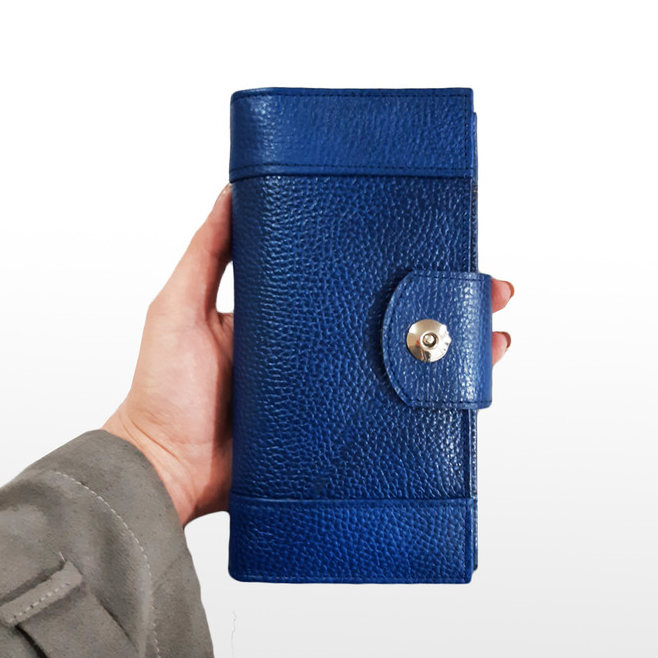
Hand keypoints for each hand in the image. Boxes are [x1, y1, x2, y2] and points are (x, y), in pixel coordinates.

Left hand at [103, 184, 513, 525]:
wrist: (165, 469)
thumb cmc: (164, 391)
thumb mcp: (178, 307)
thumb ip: (207, 253)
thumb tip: (232, 188)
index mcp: (290, 317)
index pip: (354, 282)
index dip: (396, 265)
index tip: (433, 244)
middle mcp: (318, 352)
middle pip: (394, 321)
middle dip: (447, 303)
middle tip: (490, 288)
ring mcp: (330, 394)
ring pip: (404, 367)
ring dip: (453, 351)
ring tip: (493, 335)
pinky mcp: (334, 434)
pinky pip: (388, 417)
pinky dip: (429, 406)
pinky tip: (463, 391)